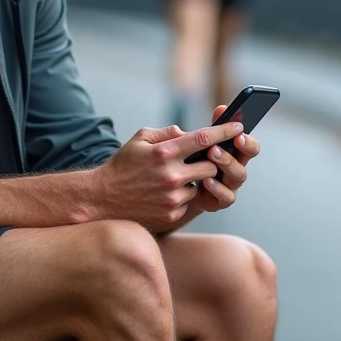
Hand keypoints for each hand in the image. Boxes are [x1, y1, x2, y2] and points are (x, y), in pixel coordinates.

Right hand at [91, 121, 245, 227]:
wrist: (102, 199)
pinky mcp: (171, 215)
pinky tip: (162, 194)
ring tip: (169, 179)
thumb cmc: (122, 165)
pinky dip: (181, 197)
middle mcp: (171, 175)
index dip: (225, 131)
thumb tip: (188, 133)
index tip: (239, 125)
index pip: (203, 138)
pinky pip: (188, 203)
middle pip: (210, 166)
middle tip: (201, 159)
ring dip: (192, 181)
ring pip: (199, 186)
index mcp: (164, 152)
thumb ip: (166, 133)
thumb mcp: (140, 140)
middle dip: (209, 162)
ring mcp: (172, 198)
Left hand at [193, 104, 261, 213]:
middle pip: (247, 159)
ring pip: (238, 176)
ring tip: (212, 154)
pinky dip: (218, 188)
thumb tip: (222, 109)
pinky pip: (225, 197)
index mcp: (233, 152)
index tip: (239, 131)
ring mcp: (229, 185)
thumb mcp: (196, 143)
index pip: (249, 144)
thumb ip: (211, 127)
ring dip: (227, 163)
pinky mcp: (219, 201)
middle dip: (240, 148)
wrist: (171, 191)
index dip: (247, 138)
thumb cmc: (188, 162)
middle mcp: (235, 168)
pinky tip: (206, 180)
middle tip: (227, 141)